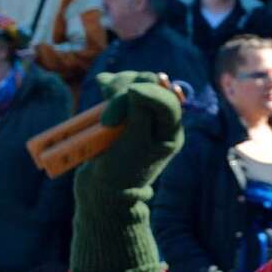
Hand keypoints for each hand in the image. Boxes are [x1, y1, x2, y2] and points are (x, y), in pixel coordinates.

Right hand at [76, 71, 184, 196]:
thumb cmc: (119, 173)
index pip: (167, 100)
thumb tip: (139, 86)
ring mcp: (139, 115)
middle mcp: (159, 121)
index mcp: (170, 132)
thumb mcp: (134, 146)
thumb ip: (140, 115)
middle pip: (151, 86)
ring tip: (103, 94)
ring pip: (135, 81)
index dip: (149, 92)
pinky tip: (102, 84)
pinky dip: (110, 83)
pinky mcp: (121, 112)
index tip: (129, 93)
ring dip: (118, 84)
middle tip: (108, 120)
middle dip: (126, 92)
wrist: (101, 190)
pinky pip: (119, 86)